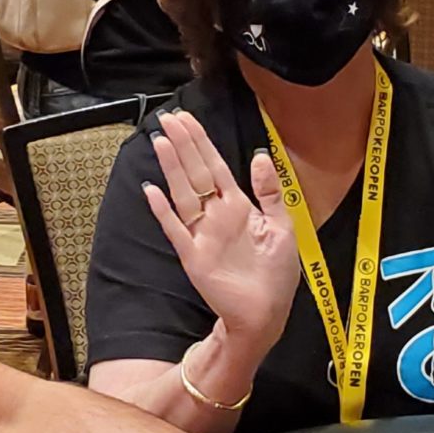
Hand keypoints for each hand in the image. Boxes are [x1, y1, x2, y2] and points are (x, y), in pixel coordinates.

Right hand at [144, 111, 299, 351]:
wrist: (266, 314)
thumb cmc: (276, 275)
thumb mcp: (282, 227)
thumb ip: (269, 192)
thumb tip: (258, 155)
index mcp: (239, 206)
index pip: (216, 166)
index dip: (201, 142)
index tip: (187, 119)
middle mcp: (217, 215)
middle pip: (195, 173)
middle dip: (183, 145)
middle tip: (167, 118)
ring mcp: (202, 234)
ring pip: (183, 193)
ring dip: (171, 168)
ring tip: (161, 142)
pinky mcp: (194, 256)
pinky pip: (175, 230)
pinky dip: (163, 211)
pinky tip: (151, 191)